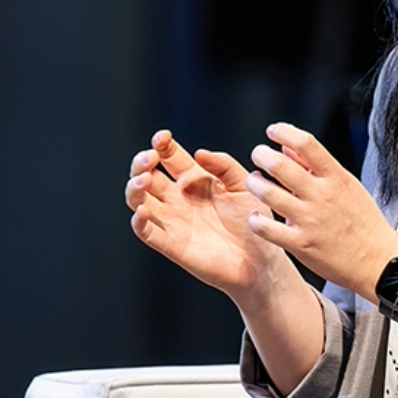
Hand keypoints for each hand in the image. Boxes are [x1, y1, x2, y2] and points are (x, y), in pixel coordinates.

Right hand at [126, 129, 285, 296]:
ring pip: (139, 201)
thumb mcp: (245, 187)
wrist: (263, 261)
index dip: (162, 145)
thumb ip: (226, 167)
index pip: (170, 157)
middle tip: (149, 157)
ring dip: (135, 189)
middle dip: (142, 163)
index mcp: (196, 180)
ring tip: (144, 180)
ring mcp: (173, 221)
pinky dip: (139, 222)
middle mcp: (179, 198)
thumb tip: (200, 152)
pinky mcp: (172, 245)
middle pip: (147, 176)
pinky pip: (147, 233)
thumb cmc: (255, 222)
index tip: (162, 136)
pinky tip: (142, 211)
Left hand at [243, 123, 397, 297]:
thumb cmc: (364, 223)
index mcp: (336, 178)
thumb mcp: (348, 186)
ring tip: (254, 183)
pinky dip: (255, 220)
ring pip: (268, 193)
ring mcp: (310, 220)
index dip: (284, 131)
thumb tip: (289, 147)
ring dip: (254, 183)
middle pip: (280, 164)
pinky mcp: (300, 243)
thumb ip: (316, 166)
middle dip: (261, 155)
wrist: (377, 259)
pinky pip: (266, 228)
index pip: (307, 143)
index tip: (273, 131)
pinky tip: (257, 217)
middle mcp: (321, 196)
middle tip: (258, 156)